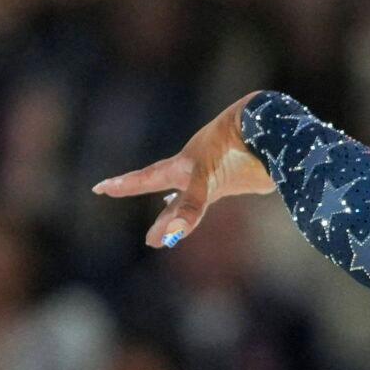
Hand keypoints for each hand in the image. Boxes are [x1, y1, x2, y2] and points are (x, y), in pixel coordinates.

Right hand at [92, 94, 275, 246]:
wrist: (270, 129)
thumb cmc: (232, 147)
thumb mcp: (206, 176)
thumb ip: (190, 205)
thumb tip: (173, 233)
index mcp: (181, 166)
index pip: (145, 178)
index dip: (123, 185)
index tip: (100, 188)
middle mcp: (195, 172)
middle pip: (171, 200)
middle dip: (161, 220)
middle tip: (151, 240)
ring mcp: (216, 177)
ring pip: (192, 201)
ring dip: (181, 217)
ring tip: (168, 231)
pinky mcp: (238, 181)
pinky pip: (216, 197)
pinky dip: (205, 207)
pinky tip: (204, 207)